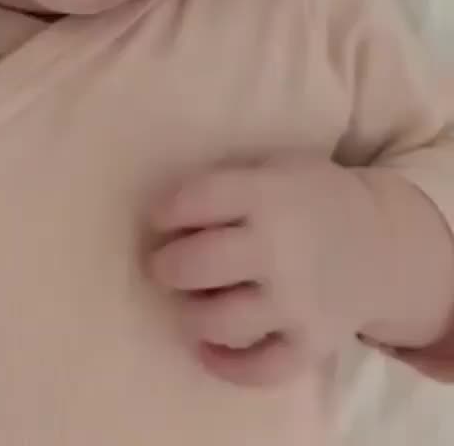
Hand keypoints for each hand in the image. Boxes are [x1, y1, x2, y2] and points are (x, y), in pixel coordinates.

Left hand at [149, 159, 379, 385]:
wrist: (379, 241)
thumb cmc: (308, 199)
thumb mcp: (273, 170)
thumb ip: (227, 187)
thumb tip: (165, 219)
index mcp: (267, 194)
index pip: (195, 201)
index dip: (165, 212)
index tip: (159, 220)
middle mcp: (280, 248)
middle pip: (198, 264)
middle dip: (167, 266)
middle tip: (164, 266)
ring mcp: (296, 302)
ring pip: (219, 321)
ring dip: (190, 314)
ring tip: (190, 301)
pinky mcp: (310, 345)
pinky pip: (258, 369)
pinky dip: (225, 365)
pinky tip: (207, 347)